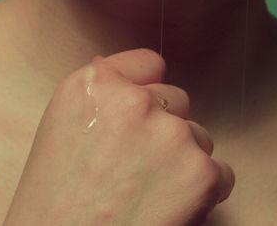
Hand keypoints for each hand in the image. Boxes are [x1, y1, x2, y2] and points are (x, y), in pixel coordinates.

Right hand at [3, 48, 234, 225]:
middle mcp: (134, 101)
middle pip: (177, 101)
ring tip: (147, 196)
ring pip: (199, 138)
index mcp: (93, 85)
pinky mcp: (201, 173)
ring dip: (183, 163)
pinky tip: (170, 211)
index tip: (134, 123)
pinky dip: (205, 194)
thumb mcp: (59, 132)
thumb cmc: (54, 209)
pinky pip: (223, 174)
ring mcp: (171, 135)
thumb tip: (125, 74)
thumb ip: (98, 98)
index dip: (144, 95)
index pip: (149, 64)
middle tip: (133, 172)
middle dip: (164, 132)